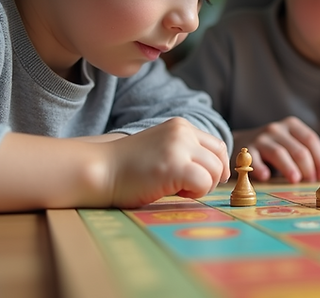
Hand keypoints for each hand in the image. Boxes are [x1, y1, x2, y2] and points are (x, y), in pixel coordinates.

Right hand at [103, 118, 229, 207]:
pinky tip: (175, 192)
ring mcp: (179, 147)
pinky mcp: (174, 165)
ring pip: (214, 171)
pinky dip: (195, 193)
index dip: (217, 165)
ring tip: (178, 188)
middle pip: (219, 158)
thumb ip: (185, 152)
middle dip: (211, 177)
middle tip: (189, 188)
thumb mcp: (163, 148)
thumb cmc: (128, 167)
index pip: (216, 145)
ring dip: (202, 186)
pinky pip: (204, 182)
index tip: (206, 179)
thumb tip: (216, 171)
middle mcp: (182, 132)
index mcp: (180, 126)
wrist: (100, 169)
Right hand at [232, 116, 319, 182]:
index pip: (310, 140)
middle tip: (311, 181)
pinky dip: (260, 167)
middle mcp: (277, 129)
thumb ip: (309, 149)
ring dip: (289, 167)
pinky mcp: (247, 150)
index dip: (319, 158)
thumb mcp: (292, 141)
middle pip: (297, 148)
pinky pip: (254, 159)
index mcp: (292, 125)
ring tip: (296, 180)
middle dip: (307, 166)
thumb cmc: (275, 145)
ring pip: (278, 153)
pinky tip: (266, 177)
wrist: (241, 141)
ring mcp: (261, 138)